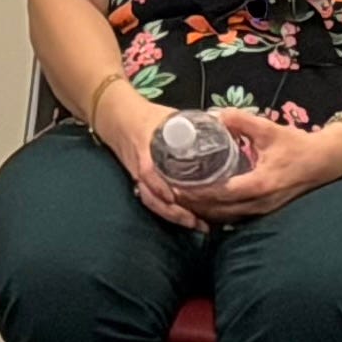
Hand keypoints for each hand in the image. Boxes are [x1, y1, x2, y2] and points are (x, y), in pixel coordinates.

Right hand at [88, 89, 208, 231]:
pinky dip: (168, 210)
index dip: (159, 186)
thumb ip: (192, 126)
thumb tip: (226, 131)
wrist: (116, 117)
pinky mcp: (140, 182)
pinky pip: (152, 199)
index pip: (148, 172)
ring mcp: (138, 177)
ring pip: (151, 201)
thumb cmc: (146, 116)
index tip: (174, 197)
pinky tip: (186, 218)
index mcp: (145, 150)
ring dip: (172, 216)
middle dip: (173, 212)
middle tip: (198, 222)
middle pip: (151, 196)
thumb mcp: (168, 116)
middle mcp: (140, 168)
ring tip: (196, 225)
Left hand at [182, 112, 341, 224]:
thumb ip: (240, 121)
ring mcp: (266, 210)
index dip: (197, 192)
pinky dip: (219, 213)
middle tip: (170, 194)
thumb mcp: (269, 129)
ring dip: (205, 211)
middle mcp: (262, 203)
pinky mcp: (267, 211)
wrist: (327, 162)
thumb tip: (214, 115)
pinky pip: (238, 217)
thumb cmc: (297, 145)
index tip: (175, 185)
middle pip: (221, 210)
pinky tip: (203, 205)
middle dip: (195, 204)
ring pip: (228, 217)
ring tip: (181, 200)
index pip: (222, 193)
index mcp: (261, 183)